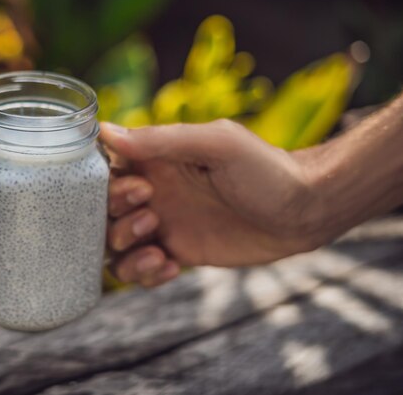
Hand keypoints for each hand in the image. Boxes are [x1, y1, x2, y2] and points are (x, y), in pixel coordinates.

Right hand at [101, 120, 325, 287]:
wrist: (303, 211)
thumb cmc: (265, 169)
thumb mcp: (216, 144)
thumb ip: (161, 140)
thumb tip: (105, 131)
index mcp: (156, 160)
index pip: (106, 171)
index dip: (108, 186)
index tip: (141, 189)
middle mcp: (153, 191)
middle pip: (103, 213)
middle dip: (118, 220)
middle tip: (153, 217)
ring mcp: (163, 224)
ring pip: (115, 245)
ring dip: (126, 251)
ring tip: (159, 250)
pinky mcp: (177, 252)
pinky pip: (139, 269)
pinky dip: (144, 274)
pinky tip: (172, 266)